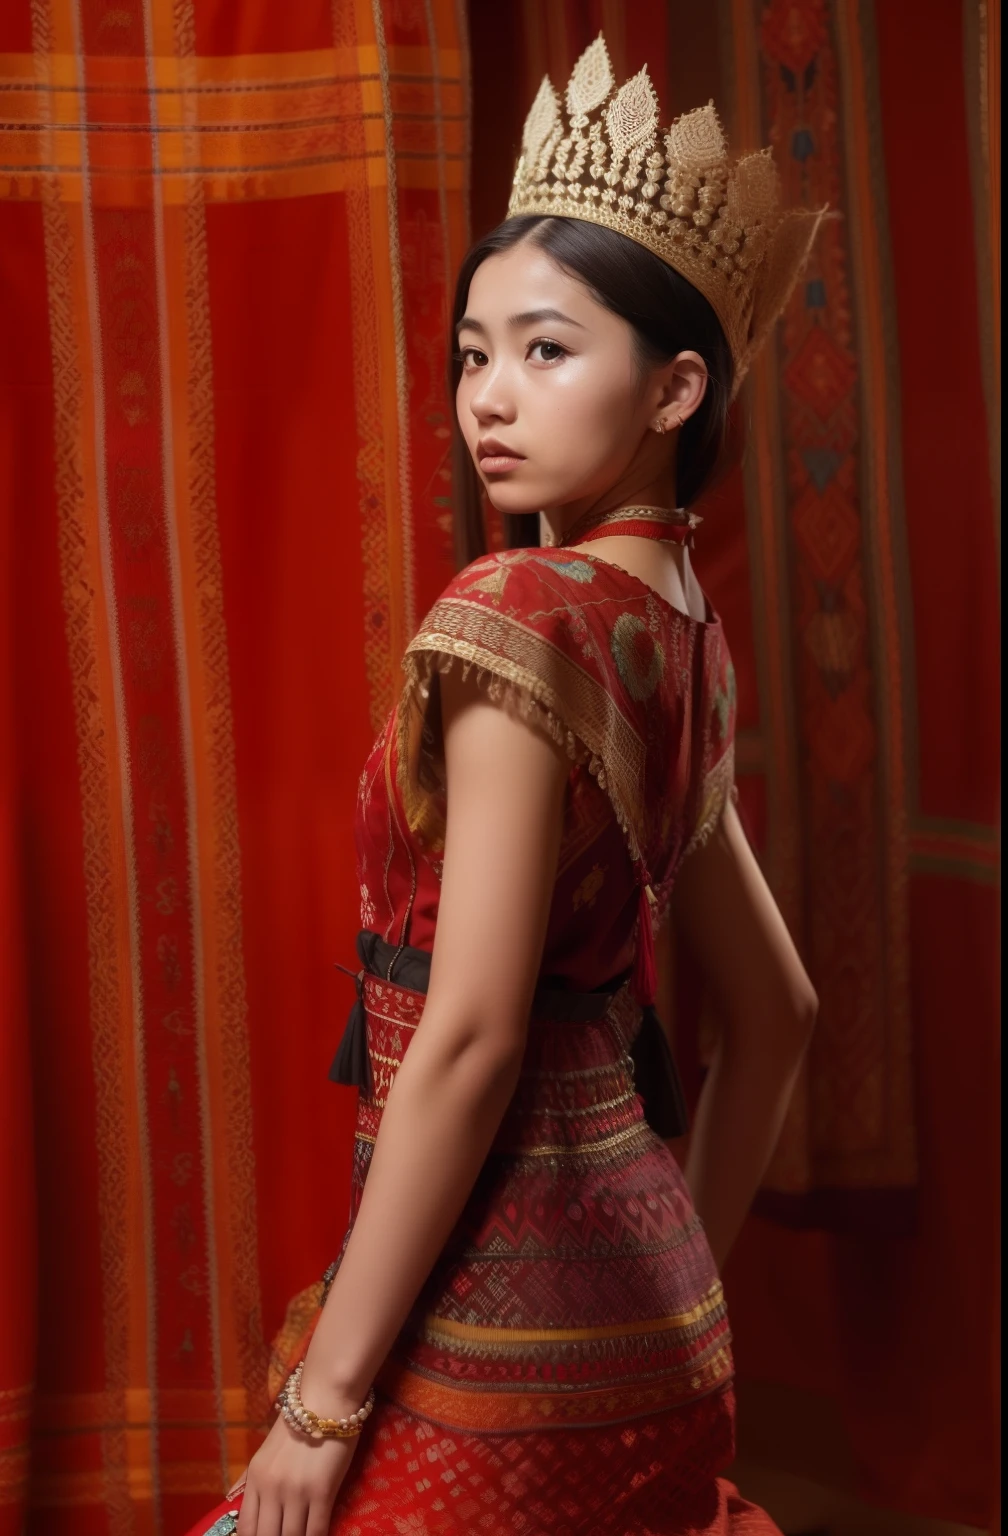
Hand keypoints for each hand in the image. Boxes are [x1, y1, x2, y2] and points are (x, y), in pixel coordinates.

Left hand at [235, 1386, 361, 1535]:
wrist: (324, 1400)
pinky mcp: (322, 1491)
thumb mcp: (265, 1454)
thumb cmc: (296, 1425)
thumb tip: (240, 1507)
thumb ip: (253, 1483)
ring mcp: (296, 1492)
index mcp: (255, 1479)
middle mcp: (271, 1488)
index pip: (246, 1529)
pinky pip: (317, 1530)